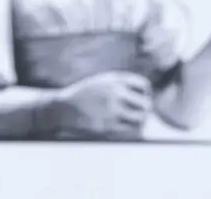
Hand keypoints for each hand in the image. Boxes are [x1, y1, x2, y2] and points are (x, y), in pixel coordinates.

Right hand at [39, 72, 153, 139]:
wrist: (64, 108)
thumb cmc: (85, 94)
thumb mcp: (102, 81)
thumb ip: (121, 83)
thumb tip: (144, 94)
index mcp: (115, 79)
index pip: (144, 85)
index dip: (146, 94)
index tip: (141, 99)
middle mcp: (116, 92)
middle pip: (146, 103)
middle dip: (145, 110)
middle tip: (140, 114)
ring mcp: (112, 109)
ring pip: (140, 118)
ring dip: (140, 122)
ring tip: (134, 123)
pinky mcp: (108, 125)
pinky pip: (129, 130)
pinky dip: (131, 131)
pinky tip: (125, 129)